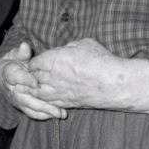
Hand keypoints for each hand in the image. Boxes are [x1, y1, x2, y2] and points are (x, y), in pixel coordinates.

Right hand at [0, 42, 65, 120]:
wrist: (4, 74)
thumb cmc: (13, 61)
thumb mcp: (15, 54)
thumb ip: (21, 52)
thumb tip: (24, 46)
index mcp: (8, 73)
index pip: (16, 77)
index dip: (25, 80)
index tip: (36, 82)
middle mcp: (12, 89)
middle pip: (25, 98)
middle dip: (41, 104)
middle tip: (56, 108)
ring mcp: (16, 99)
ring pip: (30, 108)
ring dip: (45, 111)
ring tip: (60, 114)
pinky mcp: (22, 106)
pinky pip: (32, 113)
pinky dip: (44, 115)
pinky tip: (57, 115)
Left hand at [29, 39, 148, 113]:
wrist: (116, 84)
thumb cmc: (102, 60)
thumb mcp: (83, 44)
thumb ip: (68, 47)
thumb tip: (63, 50)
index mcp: (56, 59)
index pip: (35, 62)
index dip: (35, 62)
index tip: (37, 62)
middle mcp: (55, 76)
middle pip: (34, 77)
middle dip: (33, 76)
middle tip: (34, 74)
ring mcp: (61, 92)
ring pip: (39, 93)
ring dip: (37, 89)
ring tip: (39, 86)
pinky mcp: (68, 103)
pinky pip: (50, 104)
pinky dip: (46, 101)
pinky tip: (49, 98)